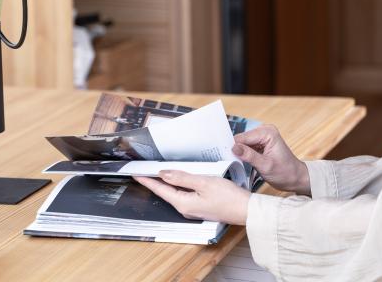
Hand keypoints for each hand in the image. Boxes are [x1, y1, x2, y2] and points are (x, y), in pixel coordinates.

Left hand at [134, 171, 250, 224]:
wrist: (246, 210)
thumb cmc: (228, 197)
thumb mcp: (204, 183)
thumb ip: (182, 178)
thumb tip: (164, 174)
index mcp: (183, 203)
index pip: (160, 189)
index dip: (147, 180)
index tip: (136, 173)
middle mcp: (185, 209)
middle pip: (166, 192)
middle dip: (155, 181)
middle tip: (144, 170)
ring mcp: (193, 209)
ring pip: (176, 193)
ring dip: (167, 182)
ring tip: (158, 172)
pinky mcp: (201, 206)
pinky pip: (185, 194)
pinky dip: (179, 185)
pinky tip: (180, 178)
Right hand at [233, 124, 309, 194]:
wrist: (295, 178)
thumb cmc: (285, 173)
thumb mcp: (265, 166)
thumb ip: (249, 156)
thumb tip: (233, 147)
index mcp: (268, 133)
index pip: (243, 137)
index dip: (234, 148)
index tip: (226, 157)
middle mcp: (265, 131)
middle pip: (242, 139)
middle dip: (237, 150)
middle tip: (233, 163)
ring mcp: (263, 137)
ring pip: (243, 143)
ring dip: (240, 153)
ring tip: (240, 164)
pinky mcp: (261, 143)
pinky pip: (247, 147)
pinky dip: (244, 155)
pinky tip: (244, 163)